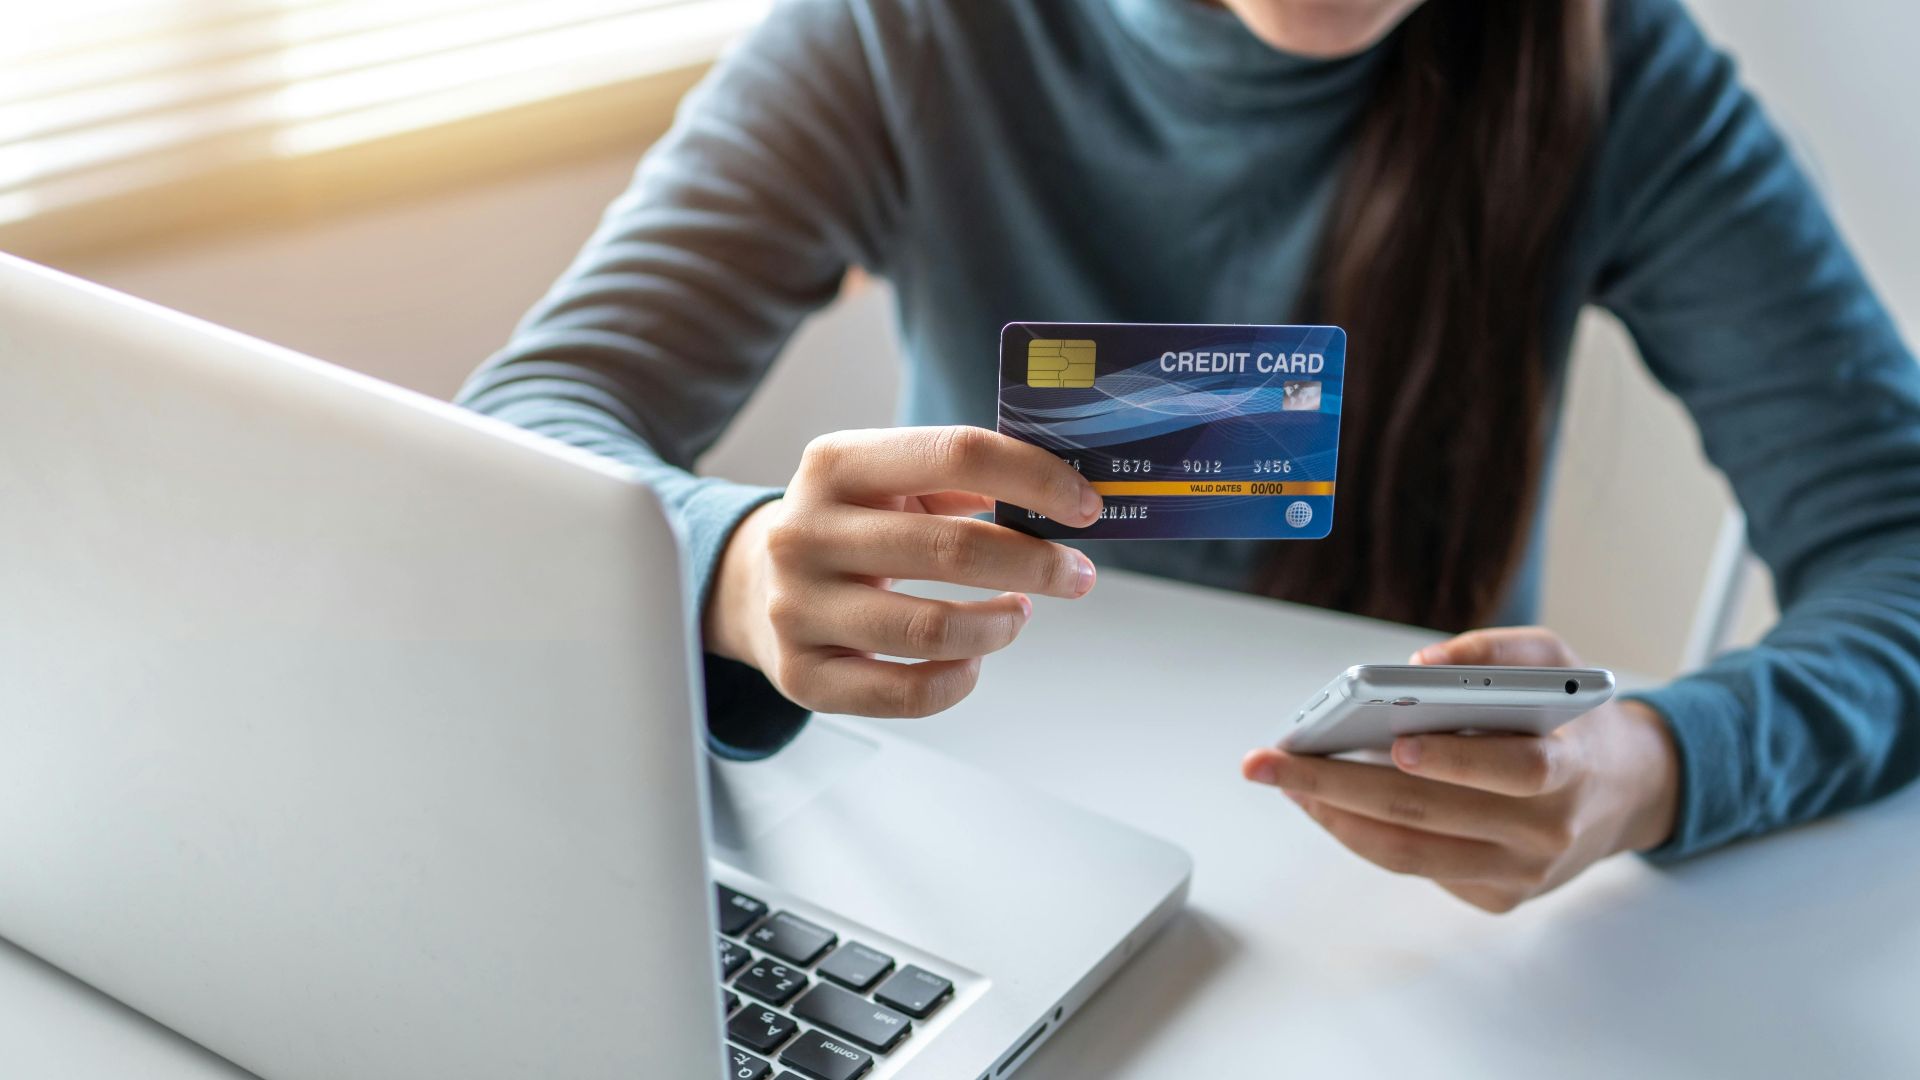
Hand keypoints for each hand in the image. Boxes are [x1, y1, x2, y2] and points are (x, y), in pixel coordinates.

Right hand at [707, 426, 1101, 717]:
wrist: (755, 586)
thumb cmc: (853, 528)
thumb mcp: (889, 481)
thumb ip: (964, 479)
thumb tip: (1065, 499)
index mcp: (835, 463)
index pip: (956, 453)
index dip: (1035, 478)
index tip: (1086, 505)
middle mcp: (805, 532)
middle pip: (953, 547)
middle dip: (1038, 564)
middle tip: (1077, 575)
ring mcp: (797, 608)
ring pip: (931, 630)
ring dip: (1000, 625)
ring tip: (1018, 613)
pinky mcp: (801, 675)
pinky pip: (904, 693)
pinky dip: (958, 679)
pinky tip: (973, 659)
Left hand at [1241, 627, 1679, 912]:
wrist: (1629, 791)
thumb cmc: (1575, 719)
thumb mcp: (1559, 662)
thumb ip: (1497, 652)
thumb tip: (1421, 664)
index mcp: (1569, 768)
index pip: (1515, 770)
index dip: (1456, 760)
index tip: (1397, 744)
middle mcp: (1545, 832)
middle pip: (1428, 815)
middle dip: (1336, 785)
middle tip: (1269, 763)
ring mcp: (1520, 874)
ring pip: (1409, 853)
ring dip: (1334, 817)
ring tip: (1284, 783)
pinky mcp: (1498, 898)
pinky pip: (1418, 867)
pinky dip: (1364, 834)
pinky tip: (1327, 801)